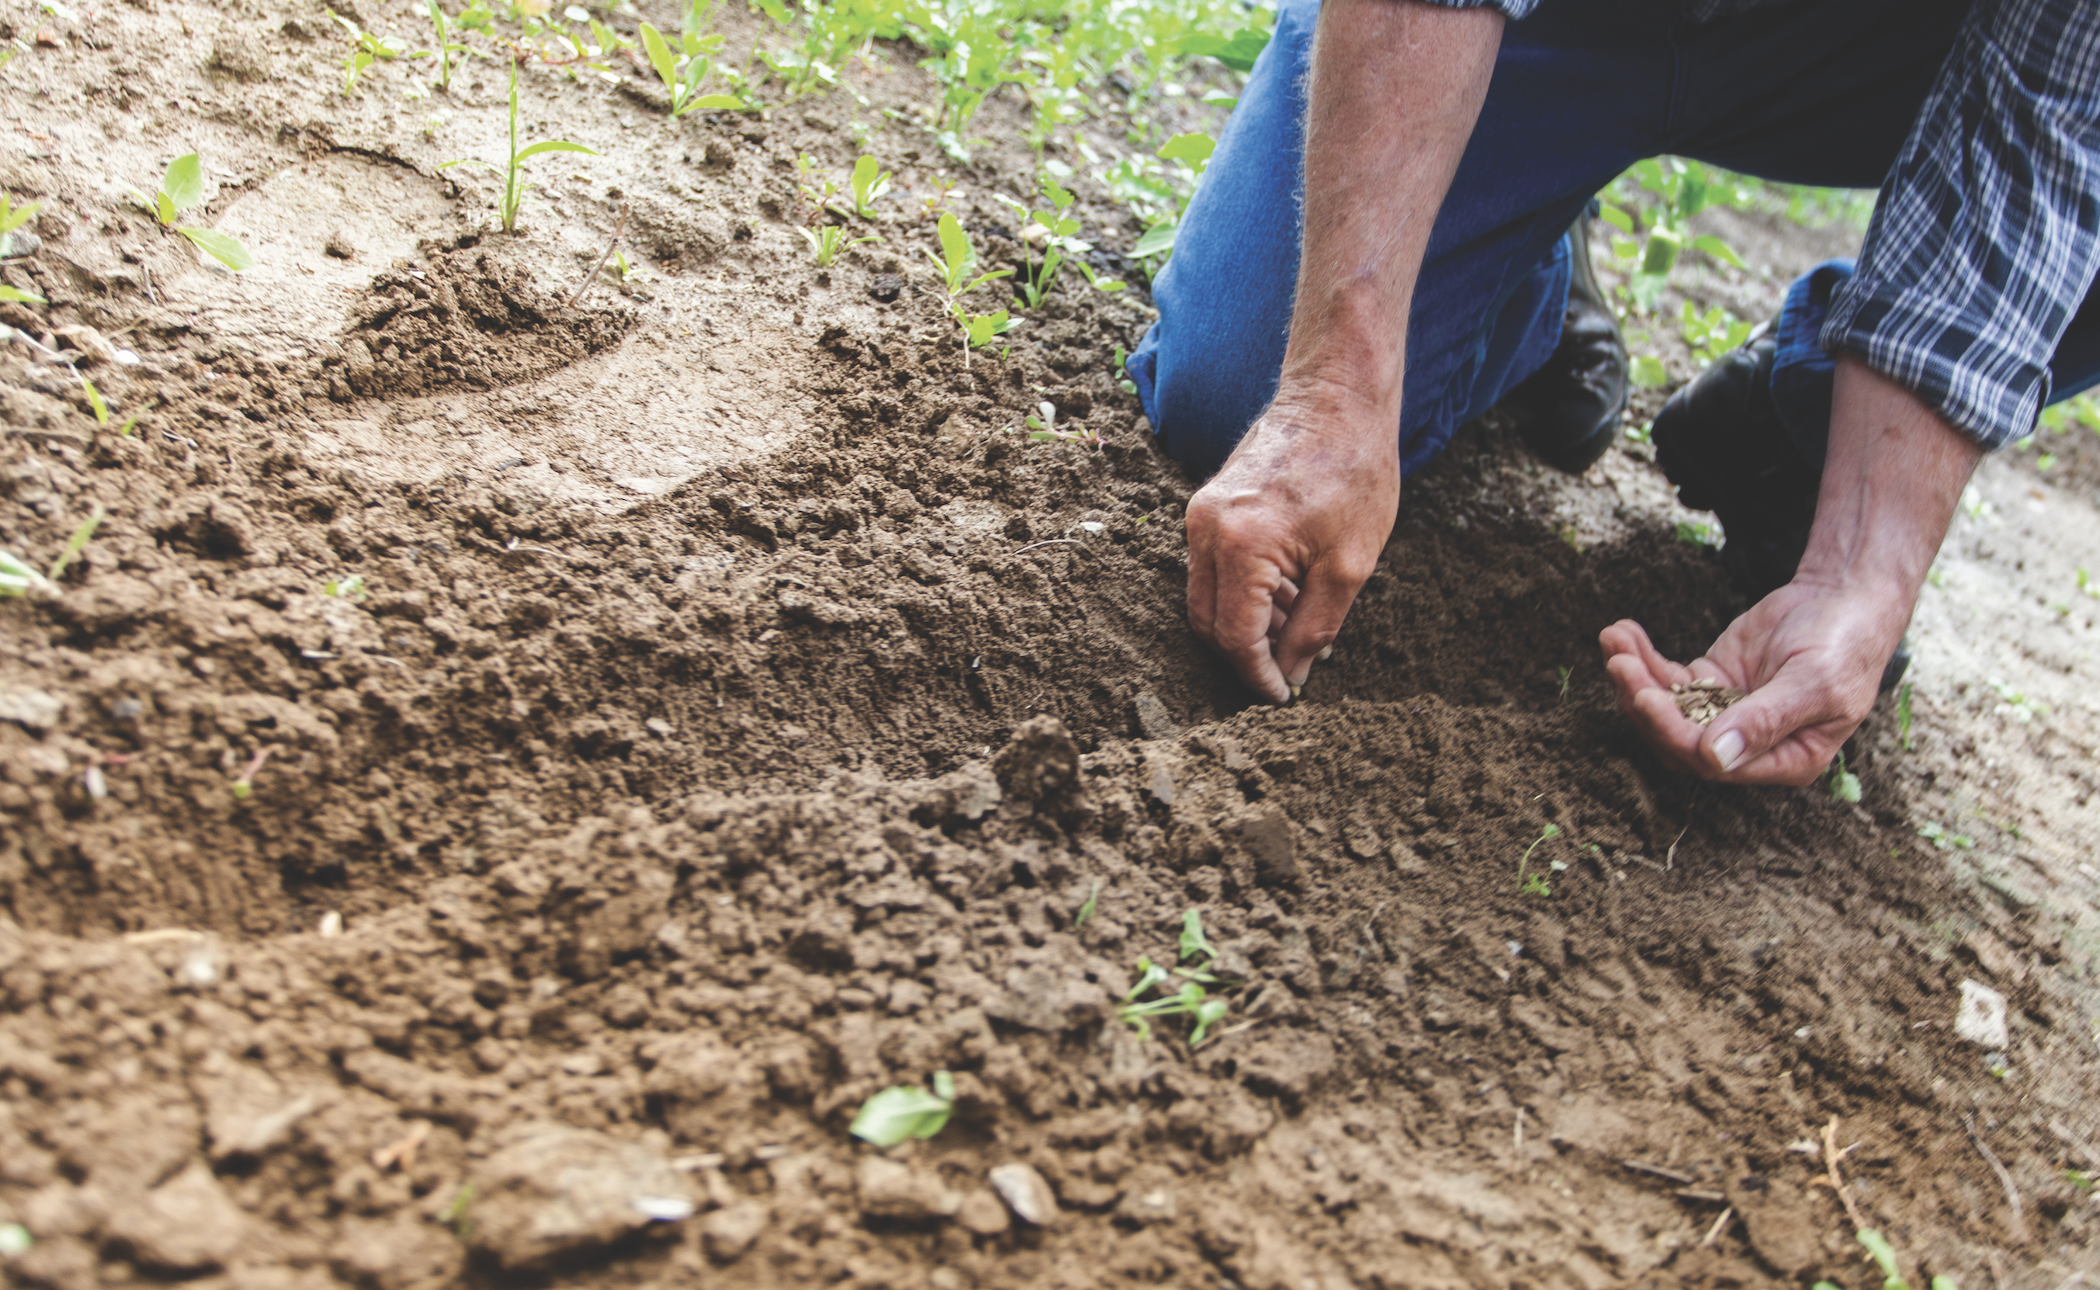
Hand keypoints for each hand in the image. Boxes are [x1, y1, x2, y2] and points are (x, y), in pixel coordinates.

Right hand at [1184, 390, 1399, 702]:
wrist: (1336, 398)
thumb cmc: (1354, 472)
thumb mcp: (1349, 566)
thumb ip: (1314, 629)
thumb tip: (1291, 675)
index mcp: (1241, 545)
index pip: (1235, 637)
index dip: (1257, 676)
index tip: (1282, 697)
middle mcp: (1206, 530)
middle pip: (1208, 623)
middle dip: (1246, 656)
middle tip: (1289, 672)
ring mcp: (1200, 515)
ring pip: (1206, 598)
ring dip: (1246, 624)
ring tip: (1299, 627)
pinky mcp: (1206, 506)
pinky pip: (1212, 569)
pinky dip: (1243, 593)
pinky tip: (1288, 595)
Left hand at [1599, 574, 1907, 785]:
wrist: (1845, 598)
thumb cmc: (1844, 645)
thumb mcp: (1815, 683)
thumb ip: (1766, 720)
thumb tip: (1716, 758)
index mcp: (1784, 760)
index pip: (1713, 762)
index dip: (1674, 733)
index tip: (1646, 697)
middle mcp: (1748, 746)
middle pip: (1678, 738)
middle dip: (1643, 702)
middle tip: (1619, 664)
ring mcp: (1724, 713)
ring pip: (1666, 708)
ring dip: (1634, 678)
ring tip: (1613, 640)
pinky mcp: (1710, 681)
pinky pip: (1667, 678)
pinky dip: (1642, 657)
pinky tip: (1622, 632)